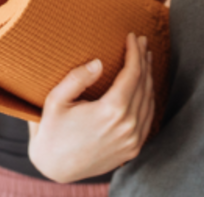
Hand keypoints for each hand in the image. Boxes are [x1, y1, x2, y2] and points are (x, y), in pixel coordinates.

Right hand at [29, 33, 153, 182]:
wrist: (56, 168)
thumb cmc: (53, 130)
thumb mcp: (56, 100)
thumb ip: (77, 78)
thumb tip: (98, 62)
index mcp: (110, 111)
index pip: (133, 74)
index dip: (135, 52)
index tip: (132, 36)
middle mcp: (127, 127)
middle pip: (144, 85)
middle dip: (144, 60)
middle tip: (141, 42)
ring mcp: (132, 140)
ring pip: (150, 102)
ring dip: (149, 78)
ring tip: (145, 59)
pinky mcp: (132, 149)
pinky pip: (147, 119)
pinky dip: (148, 99)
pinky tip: (144, 87)